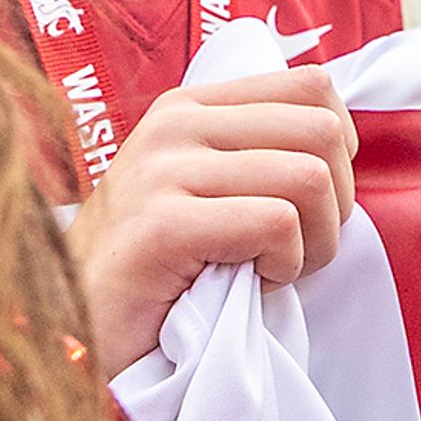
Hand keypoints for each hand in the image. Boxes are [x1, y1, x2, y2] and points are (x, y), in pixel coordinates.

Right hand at [68, 67, 356, 372]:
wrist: (75, 334)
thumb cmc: (160, 272)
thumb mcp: (207, 190)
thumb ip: (260, 155)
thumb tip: (345, 145)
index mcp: (190, 107)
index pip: (311, 86)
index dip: (341, 147)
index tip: (315, 202)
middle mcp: (175, 125)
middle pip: (321, 131)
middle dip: (337, 203)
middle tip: (301, 249)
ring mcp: (163, 171)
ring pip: (308, 177)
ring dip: (314, 242)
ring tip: (273, 269)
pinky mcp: (162, 226)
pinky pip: (276, 223)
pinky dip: (286, 264)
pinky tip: (253, 285)